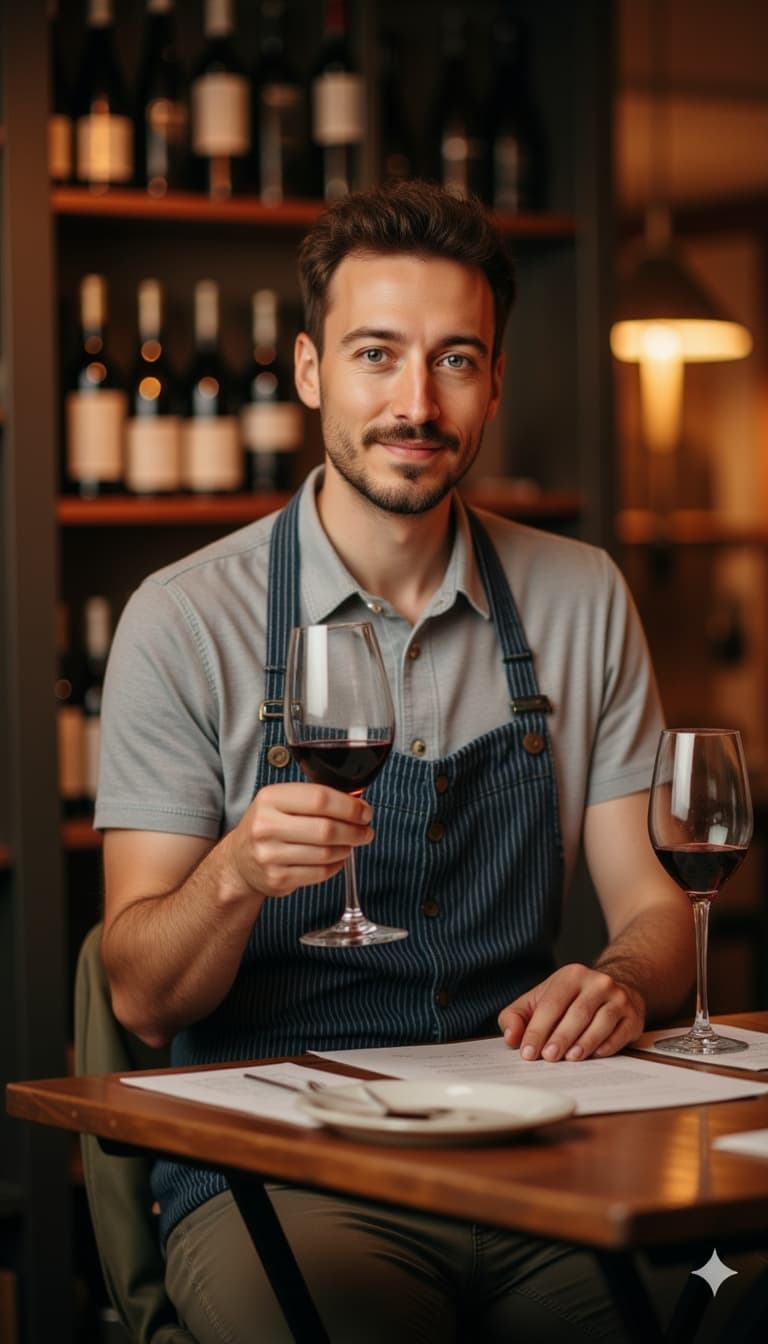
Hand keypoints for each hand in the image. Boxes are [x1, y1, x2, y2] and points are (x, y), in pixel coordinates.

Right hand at [224, 782, 373, 901]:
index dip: (349, 806)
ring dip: (347, 848)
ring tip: (351, 843)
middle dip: (355, 830)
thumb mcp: (281, 801)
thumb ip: (315, 798)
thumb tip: (357, 802)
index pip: (320, 798)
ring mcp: (270, 855)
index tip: (364, 812)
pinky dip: (336, 865)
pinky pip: (320, 873)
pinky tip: (337, 858)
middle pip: (326, 829)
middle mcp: (266, 826)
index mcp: (270, 798)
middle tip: (366, 831)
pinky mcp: (277, 879)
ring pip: (326, 853)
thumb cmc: (269, 825)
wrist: (239, 860)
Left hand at [497, 963, 644, 1061]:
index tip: (528, 1051)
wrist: (611, 990)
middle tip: (549, 1057)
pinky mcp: (633, 1016)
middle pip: (577, 1013)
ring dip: (585, 1042)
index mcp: (571, 975)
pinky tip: (595, 1054)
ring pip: (601, 1021)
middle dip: (561, 1037)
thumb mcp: (539, 1000)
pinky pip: (620, 1032)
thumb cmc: (569, 1000)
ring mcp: (618, 998)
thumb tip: (512, 1037)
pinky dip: (608, 1045)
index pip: (551, 1004)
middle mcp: (597, 982)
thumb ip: (517, 1016)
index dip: (538, 1029)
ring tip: (571, 1058)